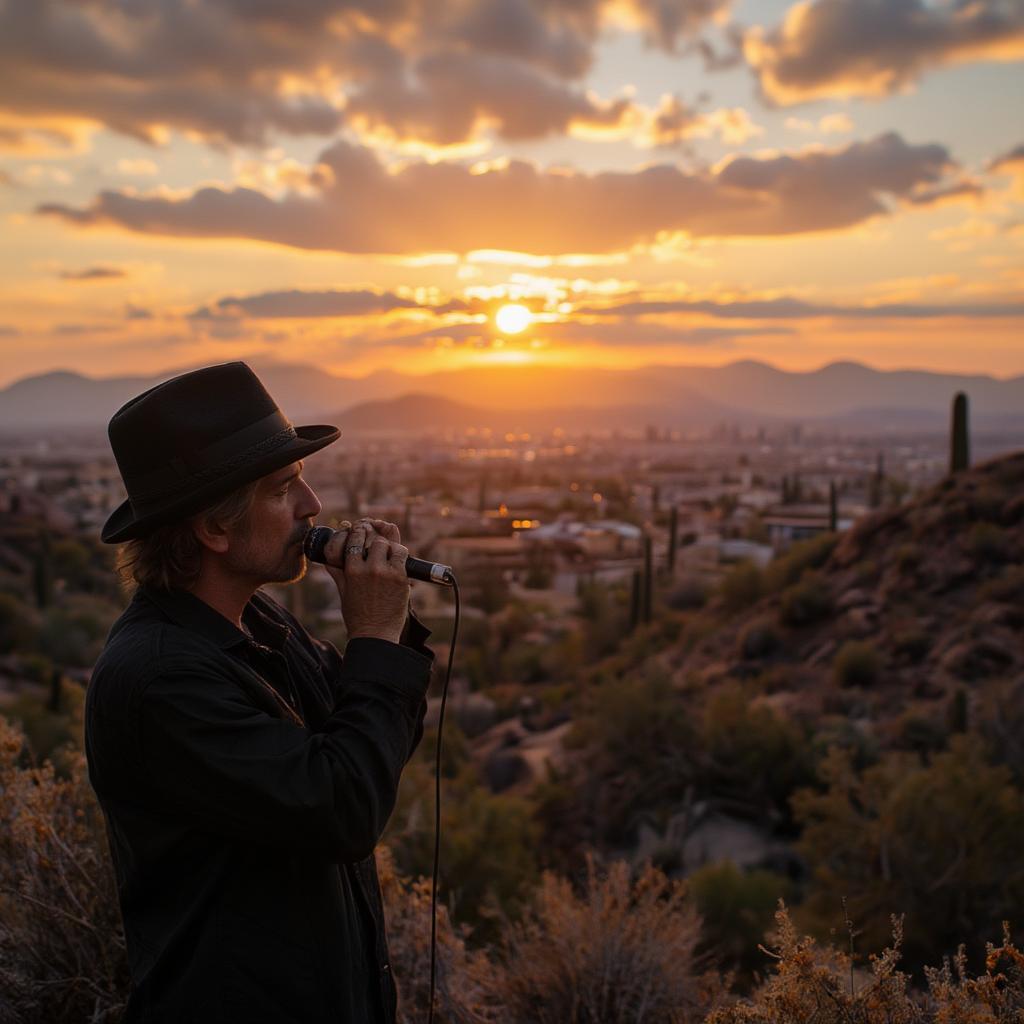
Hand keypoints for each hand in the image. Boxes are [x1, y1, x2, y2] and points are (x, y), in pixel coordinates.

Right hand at [320, 519, 409, 643]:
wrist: (375, 635)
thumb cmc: (357, 616)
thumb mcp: (343, 592)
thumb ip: (337, 573)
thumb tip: (328, 560)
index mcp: (351, 570)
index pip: (354, 539)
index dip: (358, 531)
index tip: (361, 529)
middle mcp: (369, 568)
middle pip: (375, 540)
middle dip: (375, 538)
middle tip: (375, 540)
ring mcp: (387, 572)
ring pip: (390, 544)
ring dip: (390, 545)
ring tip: (388, 551)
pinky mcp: (401, 578)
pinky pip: (403, 554)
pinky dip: (400, 553)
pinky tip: (397, 556)